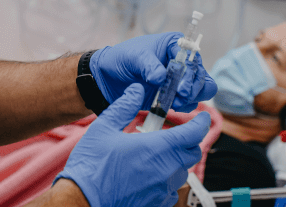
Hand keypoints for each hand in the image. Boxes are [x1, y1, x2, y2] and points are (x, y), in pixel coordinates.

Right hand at [56, 83, 210, 206]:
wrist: (82, 200)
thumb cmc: (92, 164)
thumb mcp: (104, 126)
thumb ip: (124, 105)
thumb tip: (136, 89)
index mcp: (157, 148)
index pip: (193, 133)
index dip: (201, 123)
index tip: (202, 116)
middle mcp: (166, 170)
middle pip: (192, 152)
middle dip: (188, 140)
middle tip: (173, 132)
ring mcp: (163, 191)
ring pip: (183, 171)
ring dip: (176, 159)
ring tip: (156, 152)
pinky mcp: (157, 204)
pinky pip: (172, 189)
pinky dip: (167, 178)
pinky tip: (149, 172)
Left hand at [89, 32, 217, 111]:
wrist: (110, 78)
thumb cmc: (122, 59)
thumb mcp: (133, 57)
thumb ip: (148, 65)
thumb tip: (160, 78)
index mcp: (174, 44)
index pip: (192, 57)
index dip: (190, 72)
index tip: (181, 88)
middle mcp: (181, 60)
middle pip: (200, 75)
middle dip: (192, 88)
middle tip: (178, 98)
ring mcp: (180, 78)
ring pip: (201, 89)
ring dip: (191, 98)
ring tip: (174, 104)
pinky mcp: (176, 94)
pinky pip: (191, 102)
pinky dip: (185, 106)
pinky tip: (170, 106)